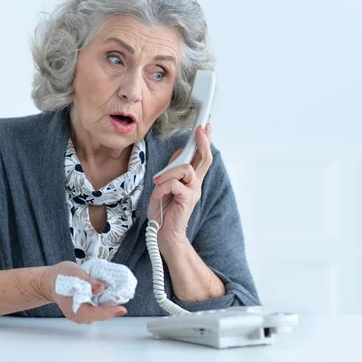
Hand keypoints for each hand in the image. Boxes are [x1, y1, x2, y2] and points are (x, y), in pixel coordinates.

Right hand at [40, 261, 126, 323]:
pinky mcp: (84, 310)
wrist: (49, 281)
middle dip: (112, 308)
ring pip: (100, 313)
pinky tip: (109, 296)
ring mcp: (81, 314)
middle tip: (123, 297)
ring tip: (118, 296)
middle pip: (100, 315)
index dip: (110, 311)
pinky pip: (97, 309)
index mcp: (75, 308)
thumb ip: (88, 281)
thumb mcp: (74, 273)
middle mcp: (79, 315)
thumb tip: (101, 287)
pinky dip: (104, 303)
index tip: (122, 309)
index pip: (96, 313)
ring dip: (109, 305)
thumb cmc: (60, 277)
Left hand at [147, 123, 212, 245]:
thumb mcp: (165, 185)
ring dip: (168, 173)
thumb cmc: (163, 212)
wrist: (163, 235)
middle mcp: (195, 185)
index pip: (201, 157)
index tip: (205, 127)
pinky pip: (175, 185)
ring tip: (158, 182)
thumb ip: (173, 171)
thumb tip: (179, 152)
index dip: (204, 142)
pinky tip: (157, 196)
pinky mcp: (187, 200)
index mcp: (191, 181)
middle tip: (200, 130)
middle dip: (202, 142)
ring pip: (186, 169)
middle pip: (204, 159)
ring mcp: (193, 192)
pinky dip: (162, 188)